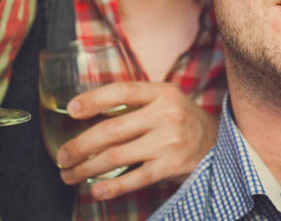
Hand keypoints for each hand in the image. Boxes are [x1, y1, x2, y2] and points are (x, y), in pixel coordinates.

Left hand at [56, 80, 218, 199]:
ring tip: (71, 174)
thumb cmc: (182, 121)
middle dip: (80, 145)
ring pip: (117, 156)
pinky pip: (135, 179)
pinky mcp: (172, 166)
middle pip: (112, 130)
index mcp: (162, 92)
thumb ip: (135, 103)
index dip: (94, 100)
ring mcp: (169, 141)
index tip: (71, 110)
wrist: (219, 144)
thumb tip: (89, 112)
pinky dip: (112, 187)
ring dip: (87, 168)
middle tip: (62, 156)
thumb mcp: (165, 101)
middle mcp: (166, 114)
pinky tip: (96, 189)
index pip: (122, 91)